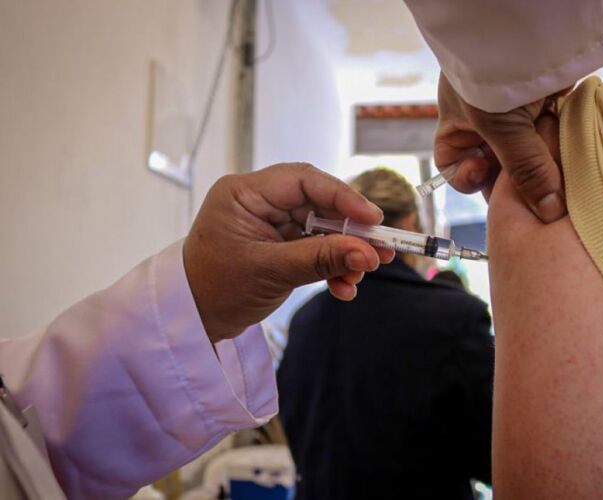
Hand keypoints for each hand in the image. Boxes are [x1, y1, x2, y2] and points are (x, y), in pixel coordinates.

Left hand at [183, 163, 393, 342]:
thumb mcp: (270, 272)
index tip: (373, 219)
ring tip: (363, 275)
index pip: (303, 180)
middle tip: (381, 250)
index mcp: (246, 193)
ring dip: (345, 253)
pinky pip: (316, 249)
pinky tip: (344, 288)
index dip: (343, 196)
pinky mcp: (281, 246)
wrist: (192, 321)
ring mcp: (273, 225)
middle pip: (320, 204)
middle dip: (351, 230)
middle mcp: (261, 202)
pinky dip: (333, 267)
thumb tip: (368, 254)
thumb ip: (321, 260)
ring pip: (323, 229)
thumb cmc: (215, 289)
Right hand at [434, 73, 566, 222]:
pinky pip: (553, 127)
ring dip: (543, 155)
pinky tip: (569, 141)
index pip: (455, 164)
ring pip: (529, 146)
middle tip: (532, 180)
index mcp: (458, 123)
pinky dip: (561, 137)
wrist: (518, 21)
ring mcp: (515, 107)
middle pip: (497, 161)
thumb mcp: (502, 128)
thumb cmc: (489, 72)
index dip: (469, 178)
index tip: (487, 173)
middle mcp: (484, 117)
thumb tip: (549, 212)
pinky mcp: (546, 96)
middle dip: (514, 173)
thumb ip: (526, 171)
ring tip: (554, 158)